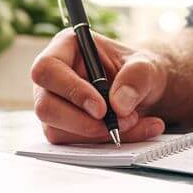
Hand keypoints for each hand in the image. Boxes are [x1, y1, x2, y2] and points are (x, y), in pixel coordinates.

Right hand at [30, 28, 167, 143]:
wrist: (146, 92)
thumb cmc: (138, 71)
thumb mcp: (146, 66)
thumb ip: (136, 78)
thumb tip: (118, 105)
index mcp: (65, 47)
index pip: (48, 68)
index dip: (71, 90)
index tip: (101, 108)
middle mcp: (53, 77)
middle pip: (45, 106)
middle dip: (82, 122)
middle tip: (116, 124)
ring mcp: (54, 104)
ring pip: (57, 130)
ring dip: (97, 134)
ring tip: (132, 122)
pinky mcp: (62, 128)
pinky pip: (72, 144)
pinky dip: (103, 142)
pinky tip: (131, 131)